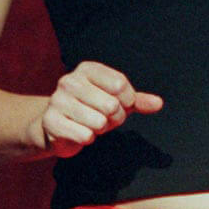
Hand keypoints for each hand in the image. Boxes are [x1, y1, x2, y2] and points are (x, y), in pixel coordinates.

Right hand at [32, 61, 162, 156]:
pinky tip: (79, 132)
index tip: (118, 104)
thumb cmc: (91, 109)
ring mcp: (57, 100)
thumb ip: (138, 100)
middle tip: (103, 118)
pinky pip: (85, 135)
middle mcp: (70, 81)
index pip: (121, 85)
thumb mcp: (117, 100)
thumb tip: (158, 103)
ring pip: (99, 121)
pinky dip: (87, 138)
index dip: (126, 101)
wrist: (56, 125)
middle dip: (114, 118)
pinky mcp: (51, 121)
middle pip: (111, 105)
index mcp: (87, 69)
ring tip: (90, 124)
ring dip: (100, 129)